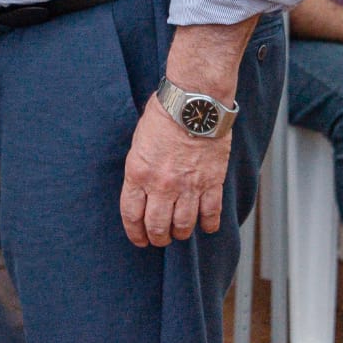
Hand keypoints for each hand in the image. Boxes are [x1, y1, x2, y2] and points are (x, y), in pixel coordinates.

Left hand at [120, 95, 232, 246]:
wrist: (194, 103)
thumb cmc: (164, 115)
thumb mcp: (139, 141)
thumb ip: (140, 168)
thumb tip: (142, 186)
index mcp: (138, 174)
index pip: (132, 215)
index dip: (135, 233)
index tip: (139, 239)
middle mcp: (161, 185)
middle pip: (157, 226)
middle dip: (158, 238)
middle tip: (160, 239)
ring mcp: (188, 186)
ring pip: (183, 225)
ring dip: (180, 233)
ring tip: (180, 232)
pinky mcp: (211, 183)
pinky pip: (210, 214)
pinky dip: (208, 224)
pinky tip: (205, 226)